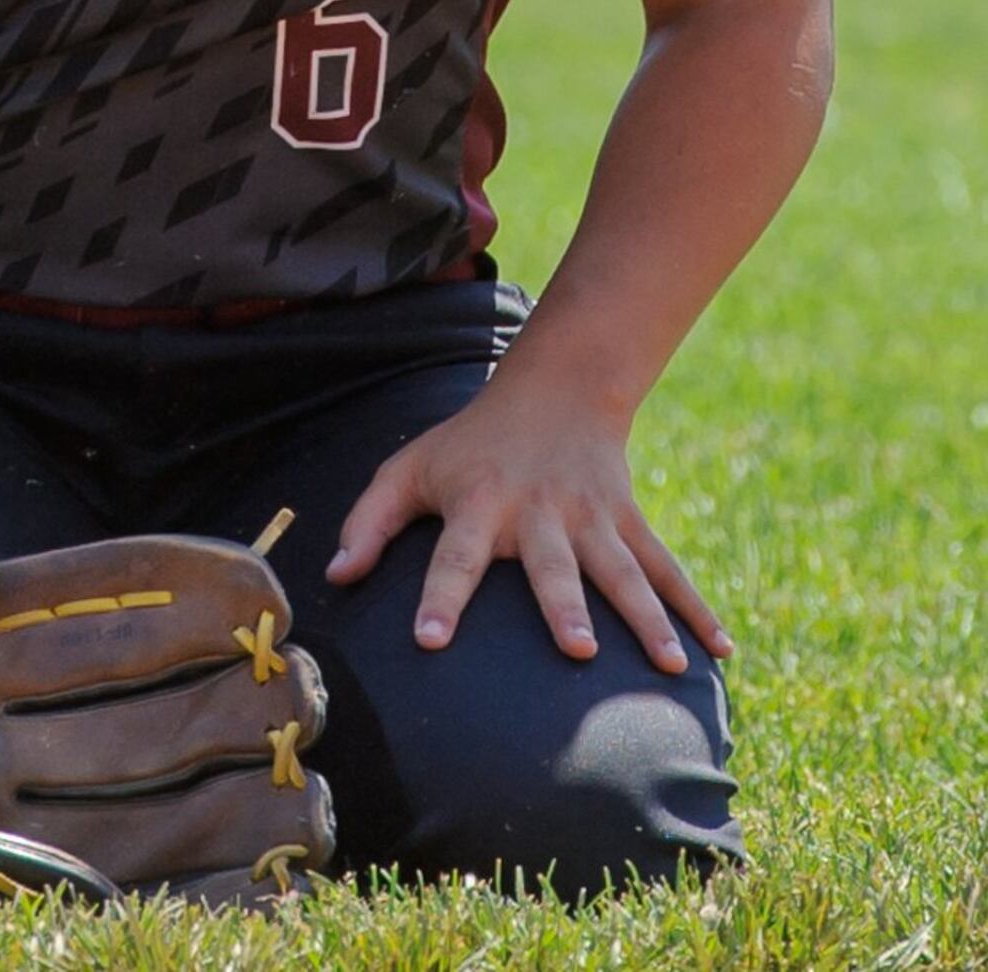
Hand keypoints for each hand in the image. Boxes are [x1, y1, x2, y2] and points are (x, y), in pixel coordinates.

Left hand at [325, 379, 731, 673]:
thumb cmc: (469, 444)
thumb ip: (369, 519)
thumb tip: (334, 577)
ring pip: (622, 572)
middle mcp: (539, 512)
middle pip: (552, 566)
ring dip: (646, 617)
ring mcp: (591, 517)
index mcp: (479, 502)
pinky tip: (720, 649)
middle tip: (577, 651)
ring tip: (670, 666)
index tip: (429, 640)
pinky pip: (666, 567)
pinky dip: (695, 606)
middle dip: (564, 607)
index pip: (453, 554)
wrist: (555, 388)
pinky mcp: (628, 521)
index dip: (440, 595)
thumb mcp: (409, 466)